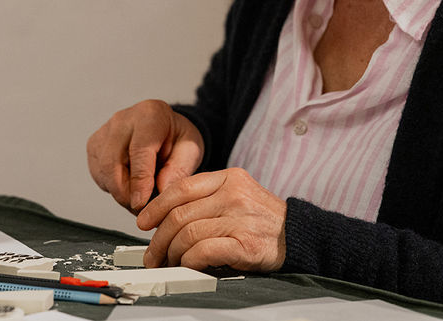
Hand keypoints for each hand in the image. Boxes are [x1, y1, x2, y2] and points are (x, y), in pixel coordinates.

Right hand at [87, 99, 204, 213]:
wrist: (165, 129)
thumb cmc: (177, 138)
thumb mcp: (191, 149)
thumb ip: (179, 170)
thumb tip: (162, 192)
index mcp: (150, 114)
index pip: (139, 151)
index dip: (139, 181)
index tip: (142, 204)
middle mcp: (123, 119)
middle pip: (113, 163)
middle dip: (126, 194)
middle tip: (143, 211)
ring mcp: (105, 131)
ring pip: (103, 171)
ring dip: (120, 193)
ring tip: (141, 199)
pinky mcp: (94, 145)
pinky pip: (98, 174)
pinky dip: (113, 187)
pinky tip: (130, 186)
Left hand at [136, 168, 286, 271]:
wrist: (298, 235)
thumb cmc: (263, 218)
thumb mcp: (237, 194)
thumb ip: (207, 197)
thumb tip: (166, 215)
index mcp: (228, 178)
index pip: (181, 188)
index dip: (156, 206)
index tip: (144, 221)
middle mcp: (233, 195)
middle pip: (180, 214)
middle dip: (159, 238)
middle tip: (152, 253)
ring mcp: (240, 219)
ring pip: (187, 233)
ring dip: (171, 253)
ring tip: (169, 263)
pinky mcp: (245, 245)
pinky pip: (203, 251)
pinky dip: (189, 261)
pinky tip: (188, 265)